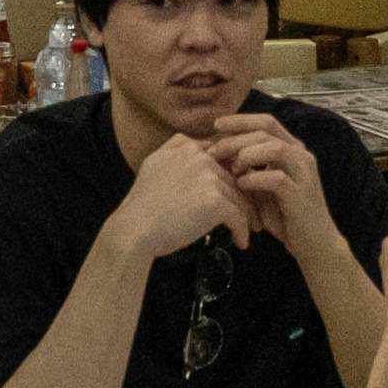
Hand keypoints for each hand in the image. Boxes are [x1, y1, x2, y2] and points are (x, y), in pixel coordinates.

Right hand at [112, 132, 246, 261]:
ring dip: (246, 216)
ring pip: (239, 197)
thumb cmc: (143, 204)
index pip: (223, 157)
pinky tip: (241, 242)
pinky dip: (242, 231)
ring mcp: (208, 178)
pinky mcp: (215, 201)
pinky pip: (238, 216)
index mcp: (187, 146)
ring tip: (249, 230)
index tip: (239, 194)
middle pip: (234, 177)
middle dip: (244, 197)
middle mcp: (200, 157)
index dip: (233, 176)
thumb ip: (176, 148)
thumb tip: (201, 145)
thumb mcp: (154, 162)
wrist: (134, 228)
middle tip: (252, 215)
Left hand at [202, 109, 320, 243]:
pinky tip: (241, 185)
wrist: (313, 242)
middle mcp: (301, 155)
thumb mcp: (262, 186)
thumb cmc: (284, 214)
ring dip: (247, 155)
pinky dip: (255, 179)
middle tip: (214, 151)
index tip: (216, 125)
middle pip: (266, 131)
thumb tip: (217, 154)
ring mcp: (303, 174)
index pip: (266, 122)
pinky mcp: (301, 195)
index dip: (240, 120)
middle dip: (236, 138)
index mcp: (292, 148)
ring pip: (274, 148)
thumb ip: (247, 168)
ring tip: (231, 168)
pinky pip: (276, 178)